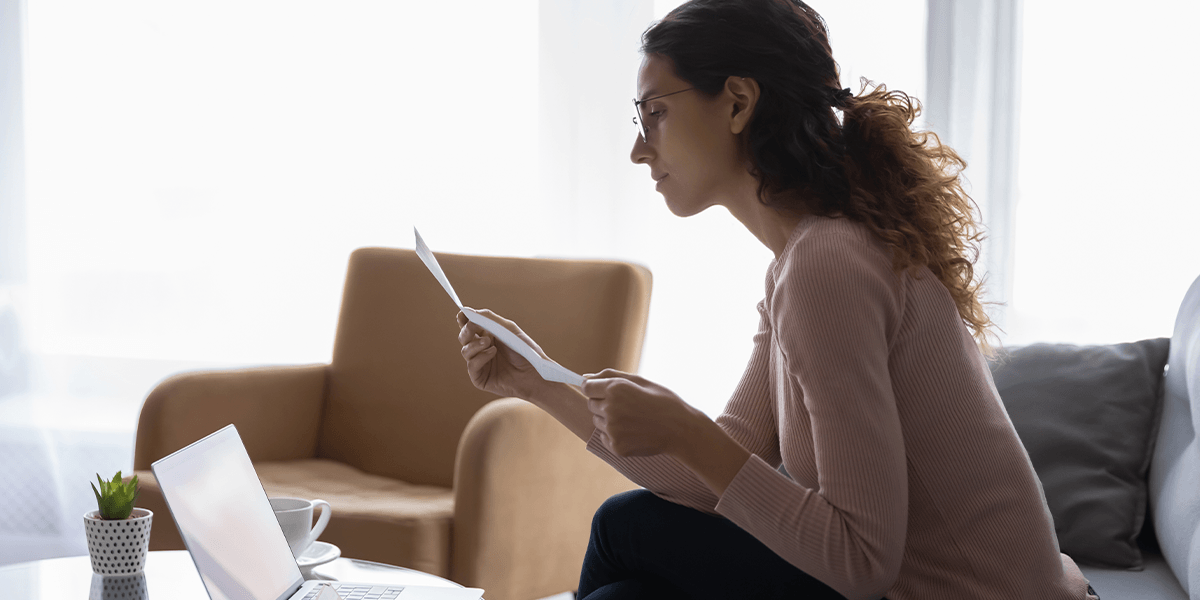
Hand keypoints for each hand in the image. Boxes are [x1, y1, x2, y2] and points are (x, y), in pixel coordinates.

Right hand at [457, 308, 553, 398]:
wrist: (535, 373)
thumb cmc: (525, 351)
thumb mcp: (508, 329)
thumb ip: (488, 319)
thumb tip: (466, 311)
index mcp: (488, 336)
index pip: (470, 326)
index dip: (464, 319)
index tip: (462, 314)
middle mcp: (482, 349)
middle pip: (464, 337)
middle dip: (466, 331)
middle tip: (473, 327)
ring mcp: (480, 364)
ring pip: (465, 351)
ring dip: (475, 344)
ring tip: (489, 343)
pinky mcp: (480, 378)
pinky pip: (471, 365)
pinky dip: (480, 357)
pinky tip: (492, 353)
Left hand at [581, 369, 699, 457]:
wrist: (682, 430)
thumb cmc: (663, 401)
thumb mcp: (640, 381)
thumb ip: (610, 376)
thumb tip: (585, 377)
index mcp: (616, 388)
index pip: (586, 387)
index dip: (596, 388)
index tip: (606, 391)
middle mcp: (610, 409)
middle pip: (591, 404)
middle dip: (603, 403)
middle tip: (627, 406)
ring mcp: (612, 430)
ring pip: (597, 421)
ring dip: (609, 419)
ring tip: (633, 419)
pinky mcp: (616, 447)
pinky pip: (604, 437)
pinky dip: (614, 435)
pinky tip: (633, 432)